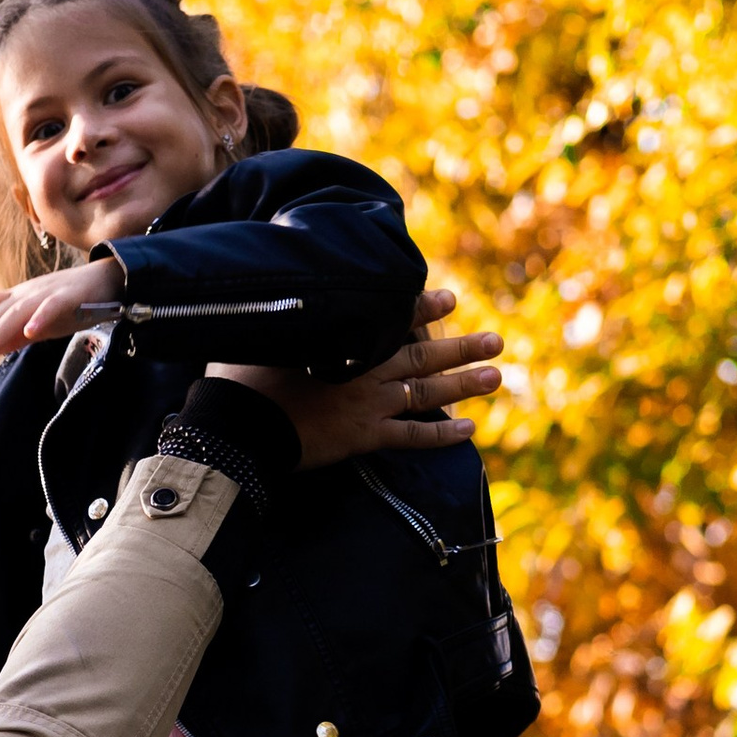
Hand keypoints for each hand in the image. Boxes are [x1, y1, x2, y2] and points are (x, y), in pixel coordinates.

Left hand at [0, 264, 114, 377]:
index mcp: (17, 300)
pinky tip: (30, 333)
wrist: (109, 280)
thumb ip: (13, 335)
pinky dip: (40, 319)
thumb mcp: (37, 322)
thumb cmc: (71, 303)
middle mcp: (26, 295)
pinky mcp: (68, 297)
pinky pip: (52, 308)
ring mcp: (46, 294)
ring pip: (16, 314)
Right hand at [213, 286, 501, 471]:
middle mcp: (366, 369)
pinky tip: (469, 431)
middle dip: (462, 348)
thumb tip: (268, 300)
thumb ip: (279, 321)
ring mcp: (368, 404)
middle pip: (423, 355)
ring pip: (427, 391)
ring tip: (495, 376)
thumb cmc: (241, 378)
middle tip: (496, 340)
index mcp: (344, 341)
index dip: (423, 308)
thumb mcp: (259, 337)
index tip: (450, 299)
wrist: (240, 424)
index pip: (393, 319)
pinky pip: (411, 436)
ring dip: (464, 385)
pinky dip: (441, 434)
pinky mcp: (363, 437)